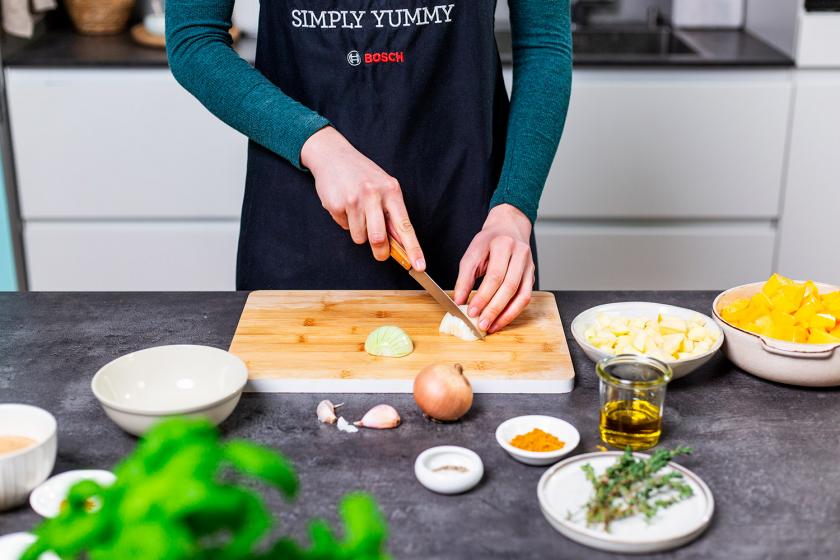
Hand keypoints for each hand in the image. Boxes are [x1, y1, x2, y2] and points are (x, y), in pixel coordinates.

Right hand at [300, 127, 424, 269]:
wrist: (334, 156)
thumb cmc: (362, 175)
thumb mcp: (384, 188)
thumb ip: (392, 214)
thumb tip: (400, 245)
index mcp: (391, 191)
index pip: (405, 226)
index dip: (413, 249)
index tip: (419, 266)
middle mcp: (374, 195)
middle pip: (379, 239)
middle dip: (380, 252)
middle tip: (381, 254)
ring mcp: (354, 200)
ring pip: (360, 237)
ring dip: (359, 232)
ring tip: (357, 213)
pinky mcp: (336, 204)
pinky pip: (344, 227)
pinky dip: (345, 221)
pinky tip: (344, 206)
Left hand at [453, 204, 534, 333]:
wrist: (508, 228)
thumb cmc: (489, 242)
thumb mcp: (472, 253)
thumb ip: (465, 277)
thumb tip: (459, 300)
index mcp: (503, 245)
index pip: (495, 275)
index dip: (483, 296)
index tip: (471, 311)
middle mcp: (520, 254)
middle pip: (510, 286)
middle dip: (494, 308)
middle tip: (481, 323)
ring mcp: (529, 266)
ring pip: (522, 295)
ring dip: (507, 314)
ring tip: (492, 326)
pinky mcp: (532, 276)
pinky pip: (525, 297)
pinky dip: (513, 311)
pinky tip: (501, 320)